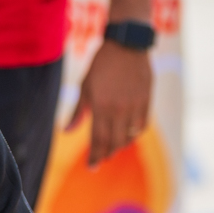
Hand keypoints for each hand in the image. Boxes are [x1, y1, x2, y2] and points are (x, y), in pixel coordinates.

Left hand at [67, 39, 152, 166]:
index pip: (98, 140)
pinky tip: (128, 135)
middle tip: (101, 158)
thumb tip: (66, 131)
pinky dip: (134, 134)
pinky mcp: (147, 101)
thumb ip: (78, 111)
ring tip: (113, 147)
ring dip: (120, 145)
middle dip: (106, 154)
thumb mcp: (85, 87)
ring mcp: (135, 106)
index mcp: (101, 106)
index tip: (91, 167)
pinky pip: (142, 126)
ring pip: (129, 137)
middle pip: (114, 142)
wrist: (127, 45)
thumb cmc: (101, 65)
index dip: (95, 156)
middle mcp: (119, 109)